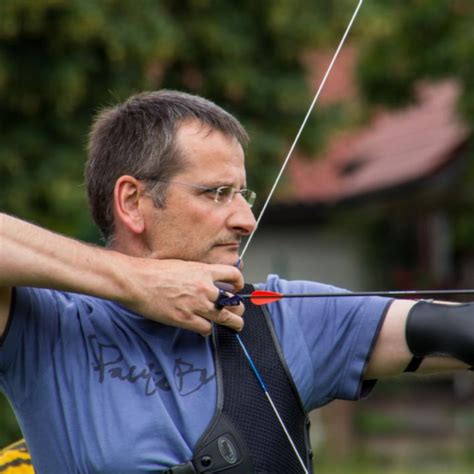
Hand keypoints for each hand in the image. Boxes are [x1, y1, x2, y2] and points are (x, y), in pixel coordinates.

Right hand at [119, 257, 244, 335]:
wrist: (136, 281)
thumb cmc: (153, 271)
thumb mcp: (182, 265)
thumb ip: (197, 274)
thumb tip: (205, 281)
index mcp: (203, 271)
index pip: (233, 275)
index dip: (239, 283)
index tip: (237, 288)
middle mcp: (204, 288)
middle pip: (233, 301)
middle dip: (239, 308)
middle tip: (239, 312)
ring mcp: (196, 304)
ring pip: (225, 318)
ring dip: (233, 323)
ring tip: (236, 325)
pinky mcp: (185, 319)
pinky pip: (206, 328)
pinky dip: (207, 330)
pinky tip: (204, 329)